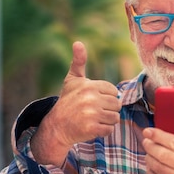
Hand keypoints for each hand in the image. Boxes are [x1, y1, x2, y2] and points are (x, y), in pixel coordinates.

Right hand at [31, 41, 121, 165]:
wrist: (56, 126)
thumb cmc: (67, 101)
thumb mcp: (72, 80)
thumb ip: (79, 62)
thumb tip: (78, 42)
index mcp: (89, 86)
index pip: (114, 92)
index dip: (106, 97)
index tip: (94, 100)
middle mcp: (90, 98)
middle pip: (117, 105)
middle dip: (108, 109)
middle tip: (94, 111)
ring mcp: (91, 114)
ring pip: (115, 117)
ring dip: (106, 121)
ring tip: (93, 119)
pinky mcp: (91, 128)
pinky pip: (109, 129)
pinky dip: (103, 131)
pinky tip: (92, 127)